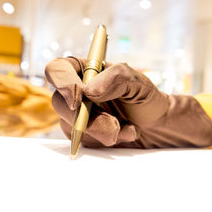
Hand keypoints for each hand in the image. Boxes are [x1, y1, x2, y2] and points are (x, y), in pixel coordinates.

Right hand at [45, 57, 211, 148]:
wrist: (154, 124)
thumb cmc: (144, 96)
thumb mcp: (136, 80)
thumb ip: (115, 77)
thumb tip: (89, 91)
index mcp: (83, 70)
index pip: (57, 70)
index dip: (62, 84)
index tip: (79, 100)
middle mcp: (75, 92)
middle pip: (60, 103)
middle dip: (88, 119)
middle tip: (114, 125)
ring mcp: (75, 115)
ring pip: (72, 126)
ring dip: (103, 131)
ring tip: (127, 127)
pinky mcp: (82, 135)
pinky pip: (86, 141)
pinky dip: (108, 139)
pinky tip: (125, 132)